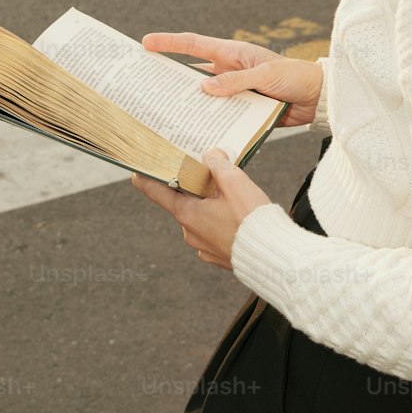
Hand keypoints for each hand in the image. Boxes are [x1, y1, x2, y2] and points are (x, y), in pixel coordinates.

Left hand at [131, 149, 272, 269]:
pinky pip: (215, 234)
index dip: (147, 179)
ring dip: (211, 207)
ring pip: (202, 219)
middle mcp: (191, 233)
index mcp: (188, 214)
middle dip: (195, 189)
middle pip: (184, 203)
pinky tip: (239, 218)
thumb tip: (210, 155)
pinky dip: (222, 224)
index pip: (157, 193)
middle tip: (209, 174)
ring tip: (233, 198)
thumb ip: (219, 165)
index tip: (138, 171)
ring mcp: (204, 247)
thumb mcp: (235, 182)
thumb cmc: (252, 221)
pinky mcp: (220, 257)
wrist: (273, 257)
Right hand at [140, 30, 324, 128]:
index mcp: (232, 54)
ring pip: (203, 98)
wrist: (317, 98)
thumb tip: (205, 88)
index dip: (168, 43)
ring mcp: (233, 91)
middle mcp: (228, 71)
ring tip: (163, 115)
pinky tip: (193, 133)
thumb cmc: (295, 77)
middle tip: (144, 85)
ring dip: (187, 105)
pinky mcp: (241, 110)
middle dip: (169, 78)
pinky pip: (219, 115)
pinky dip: (207, 122)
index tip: (145, 43)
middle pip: (192, 73)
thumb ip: (237, 81)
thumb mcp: (266, 75)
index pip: (193, 44)